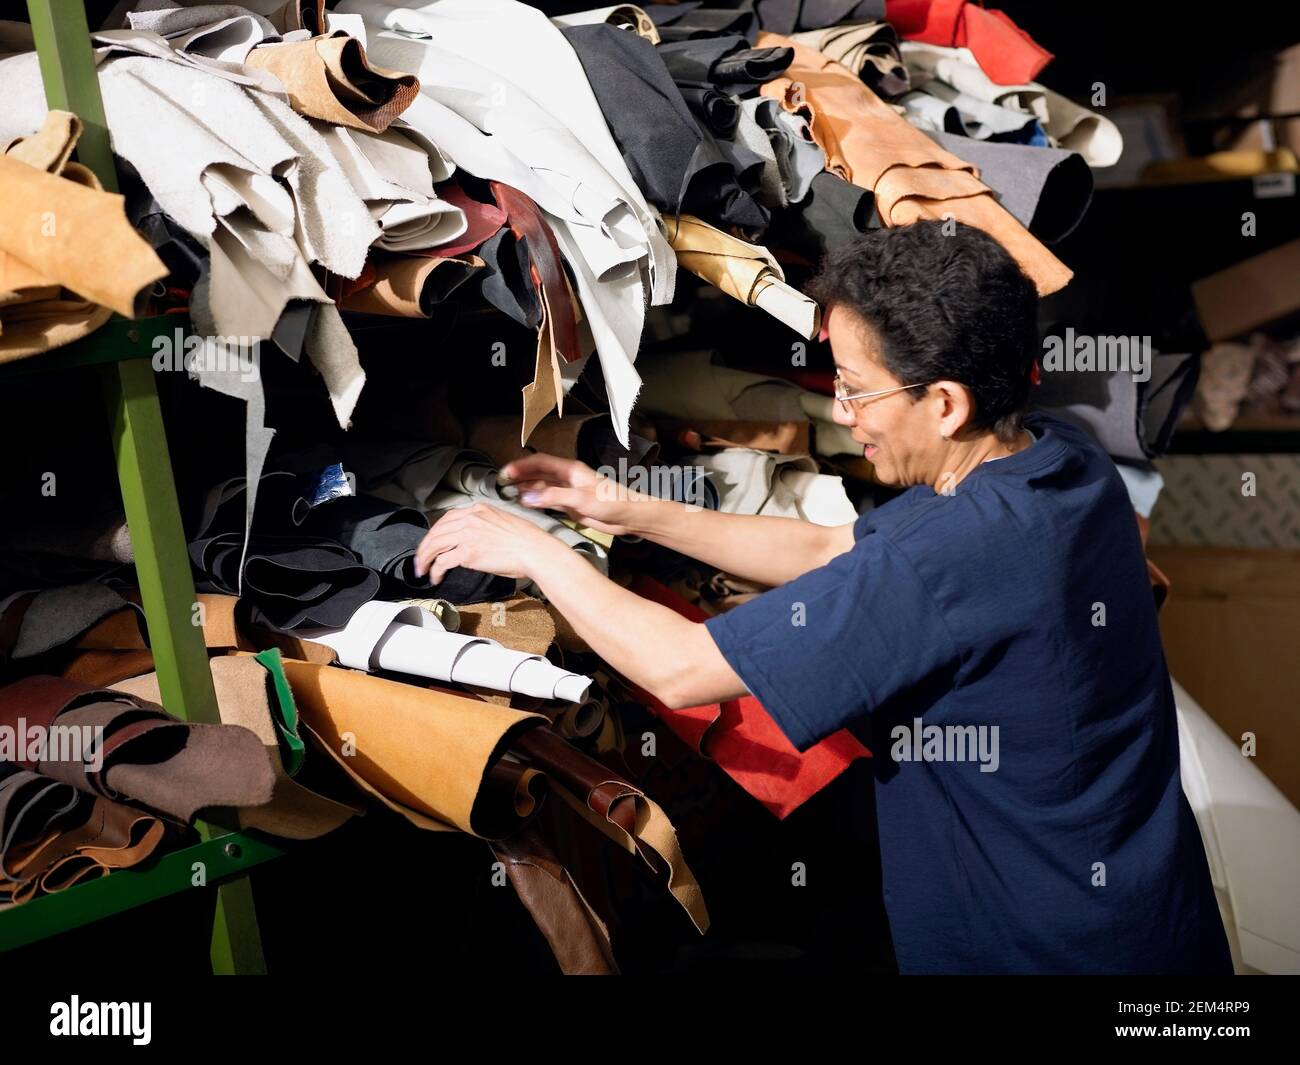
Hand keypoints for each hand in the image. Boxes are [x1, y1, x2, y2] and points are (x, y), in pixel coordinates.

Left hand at [412, 502, 558, 583]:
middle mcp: (470, 518)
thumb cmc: (527, 541)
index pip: (448, 518)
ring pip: (434, 545)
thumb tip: (475, 540)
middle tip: (420, 559)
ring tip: (422, 569)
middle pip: (437, 531)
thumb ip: (485, 526)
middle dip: (425, 547)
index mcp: (479, 509)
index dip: (436, 532)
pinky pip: (442, 561)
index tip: (432, 542)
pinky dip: (435, 570)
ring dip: (425, 559)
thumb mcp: (504, 522)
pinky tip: (435, 577)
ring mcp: (468, 535)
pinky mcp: (468, 553)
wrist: (535, 550)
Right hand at [501, 453, 647, 536]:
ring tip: (508, 492)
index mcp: (571, 470)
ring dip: (526, 488)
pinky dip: (536, 500)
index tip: (506, 471)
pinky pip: (548, 499)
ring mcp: (568, 491)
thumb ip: (554, 497)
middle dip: (520, 475)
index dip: (522, 465)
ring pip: (542, 486)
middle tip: (502, 481)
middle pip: (539, 473)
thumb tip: (528, 496)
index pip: (541, 462)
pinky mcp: (571, 504)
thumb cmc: (611, 502)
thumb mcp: (581, 499)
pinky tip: (526, 503)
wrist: (628, 517)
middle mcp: (567, 478)